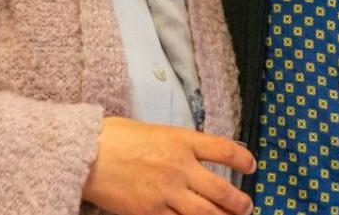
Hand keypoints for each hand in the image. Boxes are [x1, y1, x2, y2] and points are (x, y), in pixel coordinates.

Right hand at [82, 117, 254, 214]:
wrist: (87, 153)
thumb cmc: (115, 137)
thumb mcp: (155, 131)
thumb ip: (179, 145)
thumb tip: (198, 157)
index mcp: (182, 140)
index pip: (224, 149)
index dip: (243, 159)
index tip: (251, 166)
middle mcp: (180, 166)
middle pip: (221, 189)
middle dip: (239, 202)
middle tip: (246, 207)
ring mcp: (166, 191)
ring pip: (206, 213)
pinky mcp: (150, 211)